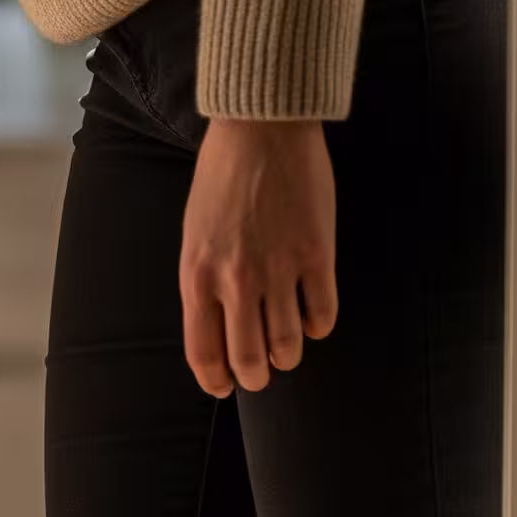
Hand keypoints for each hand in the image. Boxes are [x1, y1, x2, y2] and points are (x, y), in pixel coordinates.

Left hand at [180, 118, 337, 397]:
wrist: (262, 129)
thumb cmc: (221, 181)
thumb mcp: (194, 238)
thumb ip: (203, 285)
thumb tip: (218, 330)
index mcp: (197, 279)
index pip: (204, 353)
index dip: (215, 380)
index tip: (224, 387)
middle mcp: (236, 282)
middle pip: (248, 358)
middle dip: (255, 376)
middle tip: (261, 374)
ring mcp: (279, 268)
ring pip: (287, 344)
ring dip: (288, 356)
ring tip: (287, 352)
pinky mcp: (317, 252)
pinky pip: (323, 313)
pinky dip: (319, 327)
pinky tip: (314, 321)